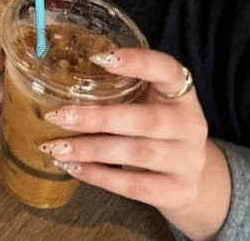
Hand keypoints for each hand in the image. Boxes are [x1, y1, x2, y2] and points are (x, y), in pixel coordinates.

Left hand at [38, 49, 231, 240]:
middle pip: (148, 120)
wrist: (190, 178)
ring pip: (139, 154)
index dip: (138, 62)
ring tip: (58, 148)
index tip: (100, 58)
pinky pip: (135, 185)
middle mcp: (191, 124)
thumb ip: (121, 91)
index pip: (168, 70)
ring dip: (92, 150)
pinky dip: (100, 177)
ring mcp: (188, 160)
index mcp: (181, 93)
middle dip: (99, 118)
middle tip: (60, 116)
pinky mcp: (179, 191)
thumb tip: (61, 82)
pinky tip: (74, 168)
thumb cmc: (156, 132)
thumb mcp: (149, 105)